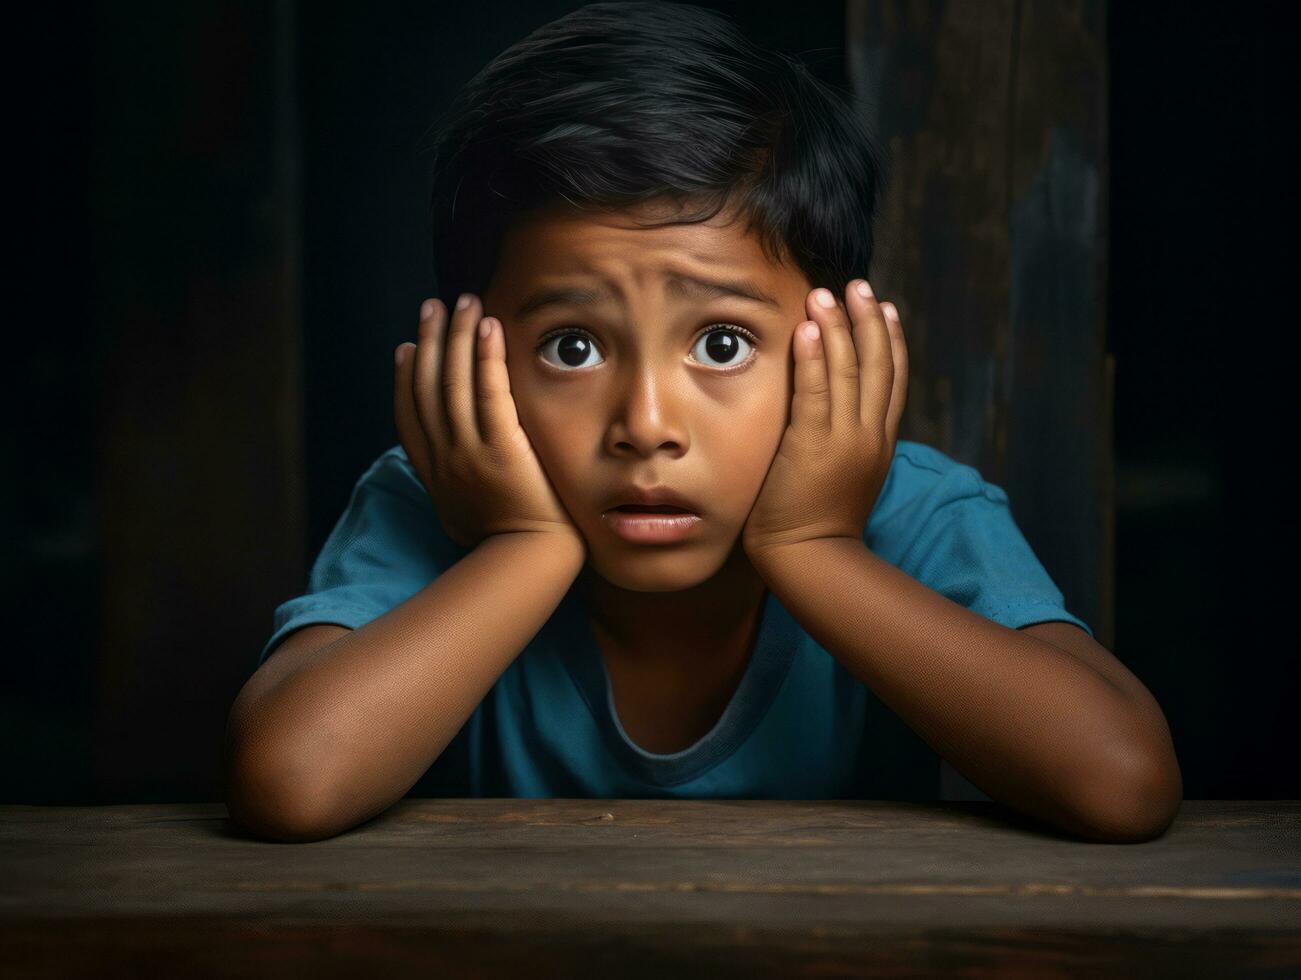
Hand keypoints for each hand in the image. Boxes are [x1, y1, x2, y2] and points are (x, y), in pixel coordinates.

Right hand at [394, 293, 584, 552]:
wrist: (529, 562)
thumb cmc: (510, 541)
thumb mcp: (464, 511)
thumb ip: (454, 481)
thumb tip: (450, 462)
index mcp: (433, 473)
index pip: (409, 415)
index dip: (407, 377)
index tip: (408, 347)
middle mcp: (444, 459)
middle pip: (428, 388)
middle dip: (430, 342)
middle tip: (434, 307)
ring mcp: (469, 453)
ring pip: (454, 382)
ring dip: (457, 336)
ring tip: (464, 302)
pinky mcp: (502, 449)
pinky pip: (489, 392)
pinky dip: (486, 356)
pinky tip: (489, 327)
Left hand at [741, 280, 907, 561]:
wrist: (813, 559)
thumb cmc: (819, 524)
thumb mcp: (847, 476)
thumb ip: (848, 442)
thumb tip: (839, 417)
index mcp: (880, 442)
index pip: (892, 379)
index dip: (890, 339)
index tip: (886, 307)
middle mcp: (870, 435)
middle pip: (878, 365)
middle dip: (868, 320)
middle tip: (858, 285)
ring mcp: (844, 440)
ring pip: (848, 371)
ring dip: (837, 327)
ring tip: (825, 293)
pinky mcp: (812, 446)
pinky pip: (814, 392)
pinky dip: (813, 357)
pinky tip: (808, 329)